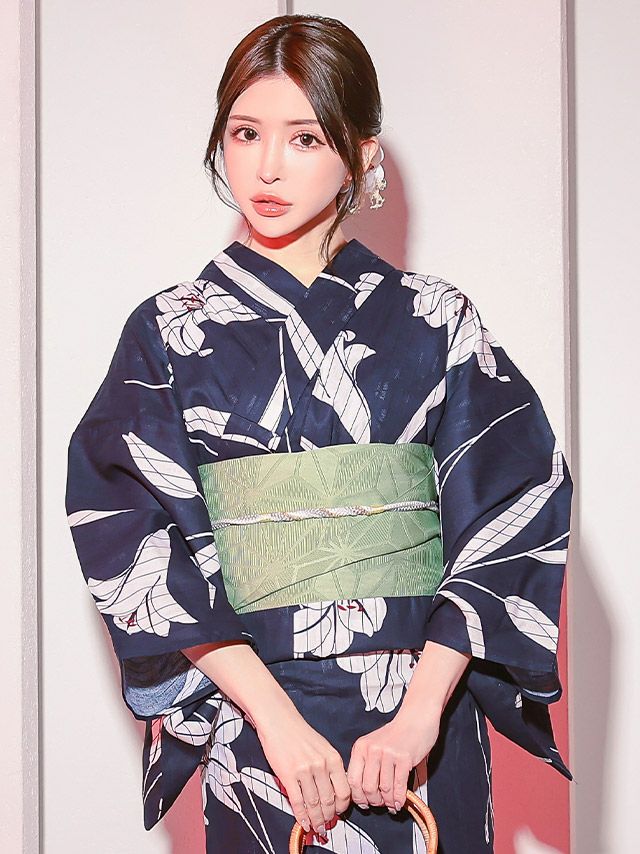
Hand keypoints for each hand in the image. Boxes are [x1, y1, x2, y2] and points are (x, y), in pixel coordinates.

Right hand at [256, 711, 351, 837]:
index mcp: (333, 758)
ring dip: (315, 819)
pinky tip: (303, 821)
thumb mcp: (323, 747)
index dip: (341, 807)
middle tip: (326, 824)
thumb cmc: (300, 734)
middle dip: (328, 817)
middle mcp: (321, 765)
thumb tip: (333, 792)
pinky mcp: (288, 774)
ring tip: (316, 826)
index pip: (344, 791)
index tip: (338, 813)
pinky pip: (297, 801)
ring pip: (314, 804)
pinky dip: (301, 815)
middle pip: (329, 801)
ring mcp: (304, 770)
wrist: (279, 721)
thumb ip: (330, 768)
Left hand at [346, 710, 440, 812]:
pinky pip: (399, 787)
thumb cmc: (396, 733)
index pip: (352, 780)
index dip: (358, 796)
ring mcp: (388, 754)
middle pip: (368, 788)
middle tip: (379, 804)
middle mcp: (372, 750)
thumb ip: (366, 765)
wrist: (415, 718)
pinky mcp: (404, 758)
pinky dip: (399, 799)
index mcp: (361, 747)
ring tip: (391, 804)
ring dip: (388, 802)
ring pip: (384, 790)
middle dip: (374, 802)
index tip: (363, 802)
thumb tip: (363, 792)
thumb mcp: (373, 745)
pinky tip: (399, 801)